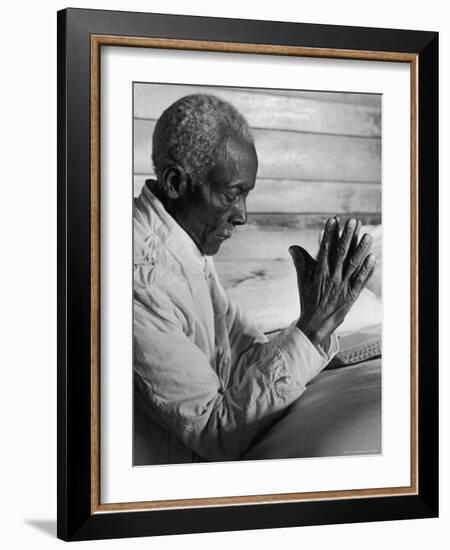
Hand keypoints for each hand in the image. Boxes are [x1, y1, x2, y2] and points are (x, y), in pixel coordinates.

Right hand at [289, 217, 375, 347]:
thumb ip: (300, 262)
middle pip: (341, 254)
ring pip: (354, 265)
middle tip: (353, 221)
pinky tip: (373, 258)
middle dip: (347, 236)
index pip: (325, 249)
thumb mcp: (302, 280)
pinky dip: (367, 270)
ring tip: (368, 236)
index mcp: (319, 272)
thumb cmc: (308, 300)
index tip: (334, 220)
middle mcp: (332, 277)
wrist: (315, 324)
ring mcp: (343, 286)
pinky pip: (361, 281)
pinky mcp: (352, 295)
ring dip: (361, 250)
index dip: (329, 234)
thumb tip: (292, 247)